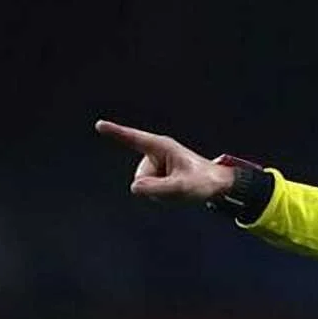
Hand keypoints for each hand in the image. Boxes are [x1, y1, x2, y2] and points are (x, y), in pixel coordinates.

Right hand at [96, 120, 233, 202]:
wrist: (218, 185)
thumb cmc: (203, 182)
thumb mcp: (182, 188)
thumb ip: (159, 188)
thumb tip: (135, 188)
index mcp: (162, 147)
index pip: (134, 139)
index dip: (116, 132)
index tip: (100, 124)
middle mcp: (156, 153)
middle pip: (140, 178)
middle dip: (156, 188)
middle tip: (181, 185)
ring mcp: (156, 163)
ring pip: (143, 186)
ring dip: (160, 192)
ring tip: (181, 186)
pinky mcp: (158, 173)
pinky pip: (149, 189)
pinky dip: (161, 194)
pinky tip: (177, 189)